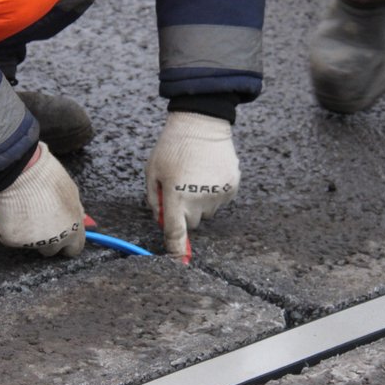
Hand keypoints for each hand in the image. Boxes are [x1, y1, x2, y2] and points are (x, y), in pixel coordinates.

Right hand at [0, 142, 85, 256]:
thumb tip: (80, 219)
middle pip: (51, 251)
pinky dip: (9, 228)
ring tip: (24, 210)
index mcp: (73, 230)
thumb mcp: (71, 193)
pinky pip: (10, 238)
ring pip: (30, 245)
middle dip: (46, 240)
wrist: (22, 170)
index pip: (74, 249)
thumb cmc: (48, 177)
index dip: (67, 243)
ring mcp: (33, 242)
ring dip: (27, 234)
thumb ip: (75, 211)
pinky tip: (11, 210)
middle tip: (37, 221)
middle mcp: (55, 240)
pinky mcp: (13, 240)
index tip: (60, 238)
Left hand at [145, 112, 239, 262]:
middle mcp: (199, 199)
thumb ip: (154, 200)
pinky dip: (213, 192)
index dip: (176, 250)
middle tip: (180, 188)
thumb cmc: (172, 146)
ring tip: (195, 176)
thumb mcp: (153, 172)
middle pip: (193, 223)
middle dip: (185, 212)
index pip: (176, 233)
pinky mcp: (232, 186)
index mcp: (176, 196)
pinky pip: (220, 200)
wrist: (202, 122)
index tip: (177, 263)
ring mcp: (218, 194)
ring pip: (207, 213)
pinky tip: (208, 172)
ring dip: (200, 202)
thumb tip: (162, 222)